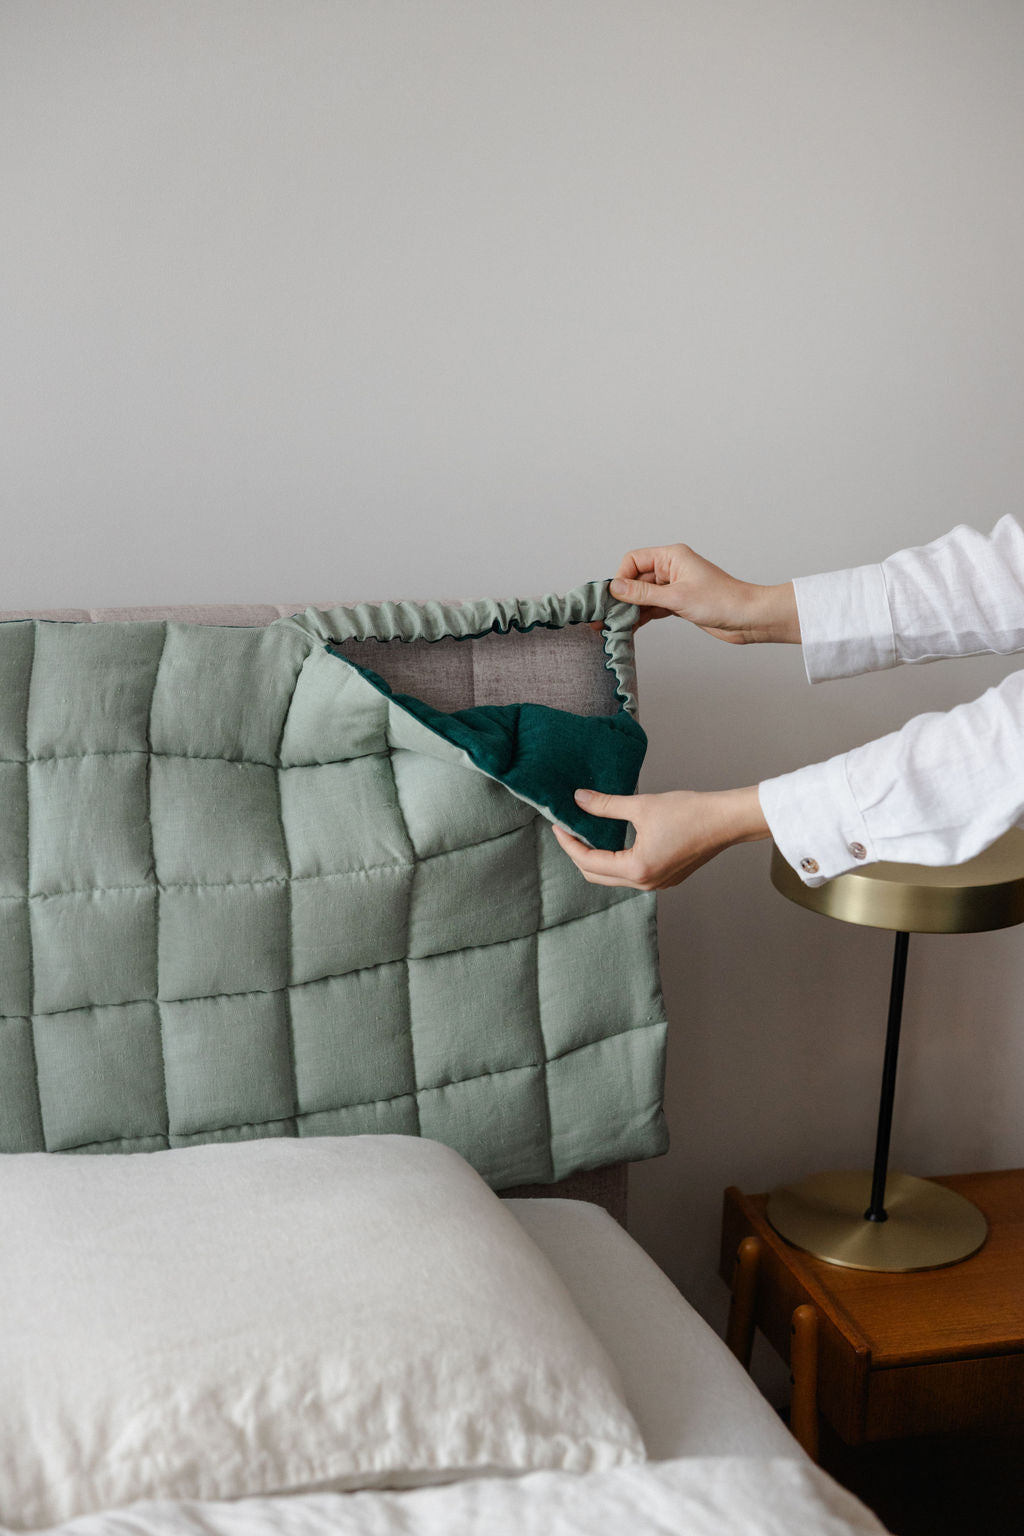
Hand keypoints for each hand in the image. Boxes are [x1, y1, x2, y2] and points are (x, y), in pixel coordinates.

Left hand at [552, 785, 769, 889]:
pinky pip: (632, 874)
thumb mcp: (642, 806)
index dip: (568, 843)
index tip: (558, 825)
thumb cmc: (690, 812)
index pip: (588, 861)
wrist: (725, 821)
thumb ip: (605, 805)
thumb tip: (578, 799)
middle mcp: (645, 883)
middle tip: (569, 830)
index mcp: (637, 868)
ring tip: (588, 833)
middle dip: (579, 854)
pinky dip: (617, 860)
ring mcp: (657, 884)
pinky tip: (614, 840)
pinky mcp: (667, 877)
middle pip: (596, 876)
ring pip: (614, 877)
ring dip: (597, 858)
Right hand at [606, 544, 799, 643]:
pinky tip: (630, 628)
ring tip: (613, 626)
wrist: (748, 618)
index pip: (634, 560)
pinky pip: (652, 606)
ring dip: (629, 609)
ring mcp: (675, 586)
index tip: (614, 598)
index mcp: (672, 556)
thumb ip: (643, 593)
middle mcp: (672, 568)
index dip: (621, 577)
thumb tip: (614, 587)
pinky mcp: (678, 603)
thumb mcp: (676, 597)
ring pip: (643, 595)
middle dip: (621, 597)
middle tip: (605, 617)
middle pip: (635, 578)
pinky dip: (641, 616)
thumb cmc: (721, 601)